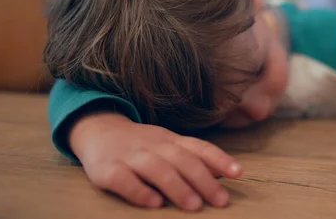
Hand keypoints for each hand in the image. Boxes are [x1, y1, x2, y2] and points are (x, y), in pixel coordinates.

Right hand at [68, 112, 241, 210]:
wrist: (98, 130)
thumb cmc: (141, 144)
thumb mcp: (168, 145)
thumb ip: (193, 157)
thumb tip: (223, 174)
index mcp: (171, 140)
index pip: (198, 147)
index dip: (219, 159)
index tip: (238, 173)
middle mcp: (154, 146)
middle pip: (182, 160)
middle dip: (203, 180)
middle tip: (221, 200)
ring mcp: (130, 156)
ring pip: (157, 168)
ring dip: (177, 186)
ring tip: (194, 205)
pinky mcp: (107, 169)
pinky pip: (124, 180)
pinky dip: (139, 191)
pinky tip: (154, 203)